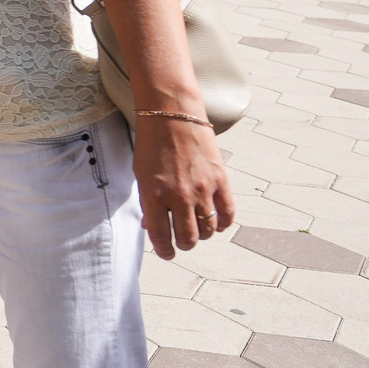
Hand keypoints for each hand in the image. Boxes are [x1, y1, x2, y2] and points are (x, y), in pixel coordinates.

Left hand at [133, 119, 235, 260]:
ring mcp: (202, 189)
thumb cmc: (152, 144)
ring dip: (203, 235)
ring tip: (198, 230)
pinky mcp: (220, 180)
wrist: (172, 114)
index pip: (161, 238)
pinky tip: (218, 224)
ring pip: (208, 230)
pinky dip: (223, 224)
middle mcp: (178, 196)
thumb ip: (147, 203)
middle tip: (183, 242)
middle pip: (188, 238)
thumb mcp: (141, 174)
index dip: (165, 251)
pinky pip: (228, 213)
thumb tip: (152, 228)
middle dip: (185, 245)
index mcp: (153, 195)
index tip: (168, 253)